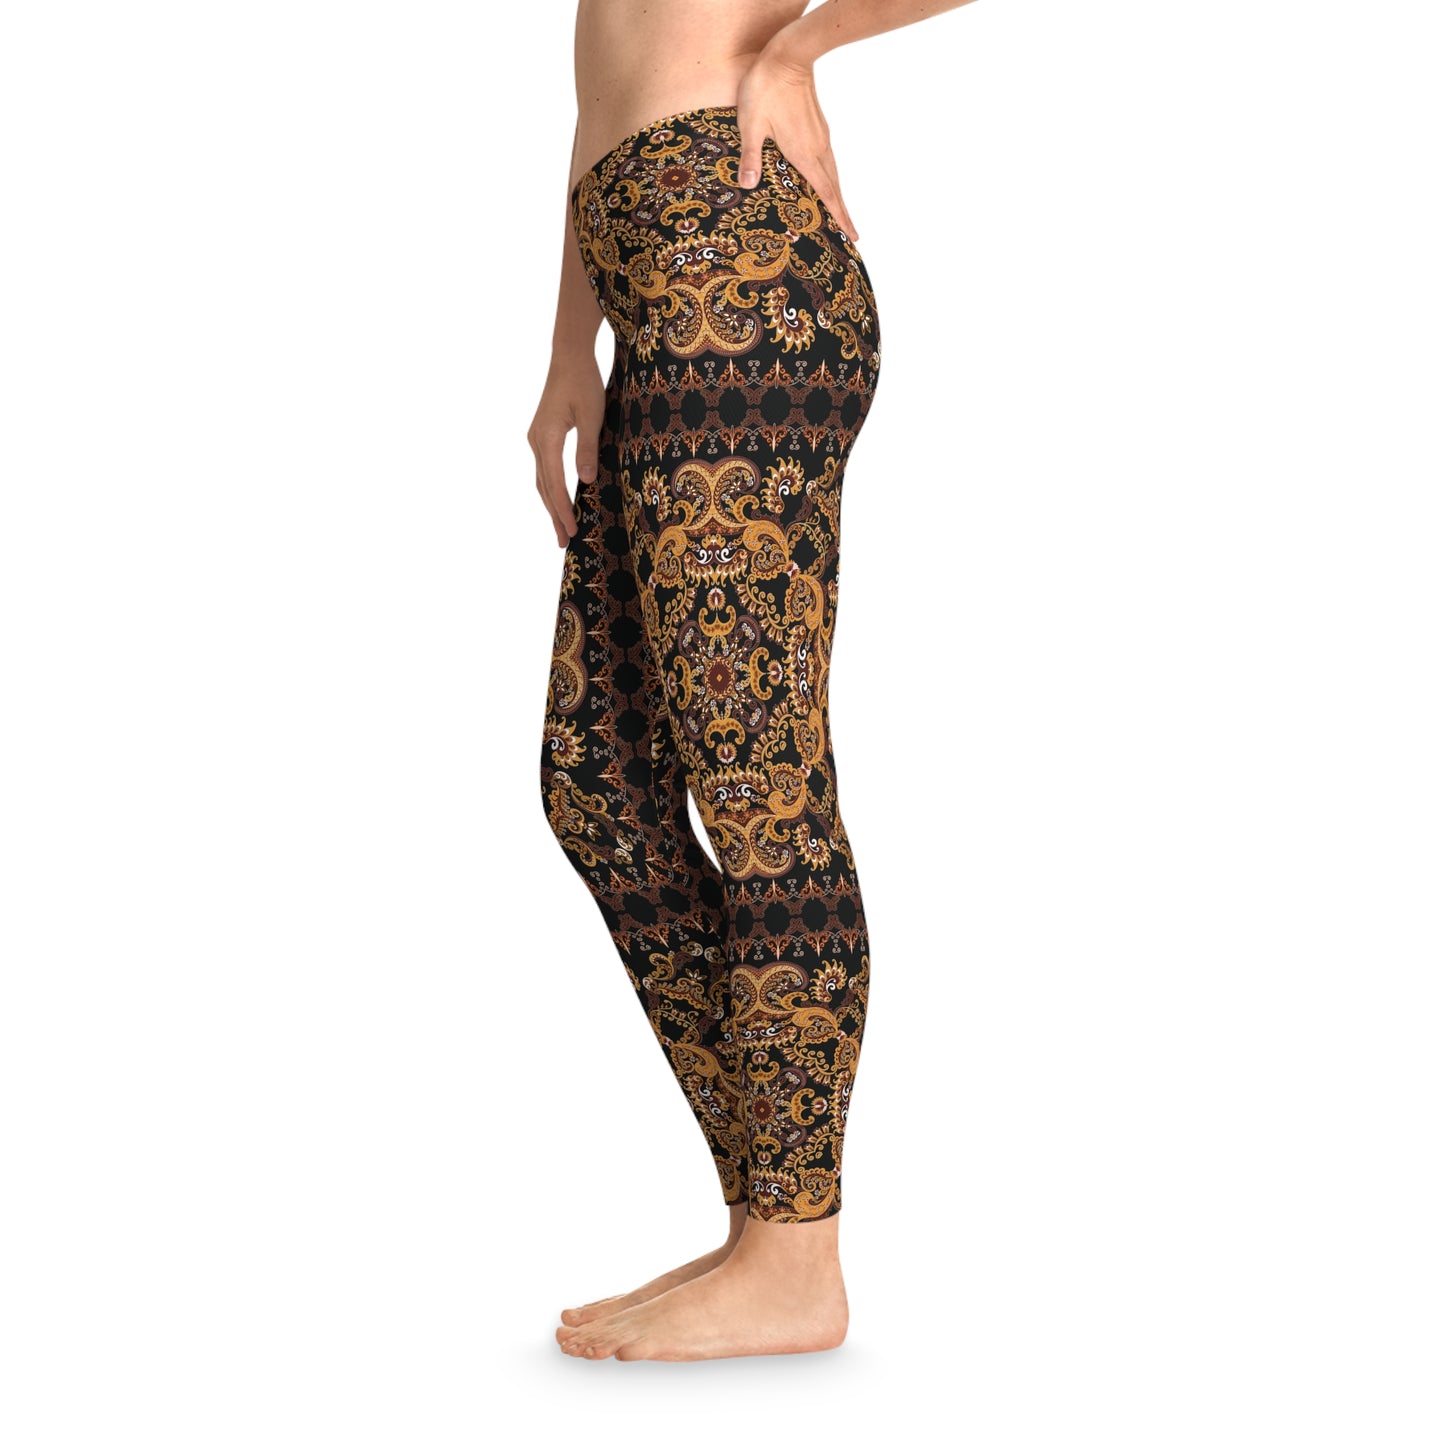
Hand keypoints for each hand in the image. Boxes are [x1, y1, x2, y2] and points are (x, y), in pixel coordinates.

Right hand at [528, 349, 602, 546]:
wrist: (569, 357)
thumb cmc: (583, 383)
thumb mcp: (592, 416)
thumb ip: (588, 449)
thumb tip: (585, 481)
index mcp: (547, 438)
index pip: (554, 483)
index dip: (562, 509)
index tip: (571, 530)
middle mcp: (536, 441)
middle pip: (544, 487)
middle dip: (554, 515)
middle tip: (563, 542)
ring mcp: (536, 438)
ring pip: (542, 480)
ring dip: (551, 505)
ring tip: (560, 528)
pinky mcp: (541, 434)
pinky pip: (544, 469)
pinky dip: (550, 488)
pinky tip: (558, 500)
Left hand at [735, 50, 858, 241]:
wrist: (787, 54)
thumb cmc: (765, 88)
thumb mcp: (750, 125)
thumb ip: (750, 157)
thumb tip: (747, 186)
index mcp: (803, 153)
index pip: (826, 193)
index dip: (839, 216)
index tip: (852, 235)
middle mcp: (817, 147)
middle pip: (834, 187)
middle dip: (843, 212)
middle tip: (852, 234)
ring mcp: (820, 135)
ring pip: (833, 172)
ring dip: (837, 194)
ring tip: (841, 213)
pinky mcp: (818, 125)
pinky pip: (827, 159)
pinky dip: (830, 177)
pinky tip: (824, 180)